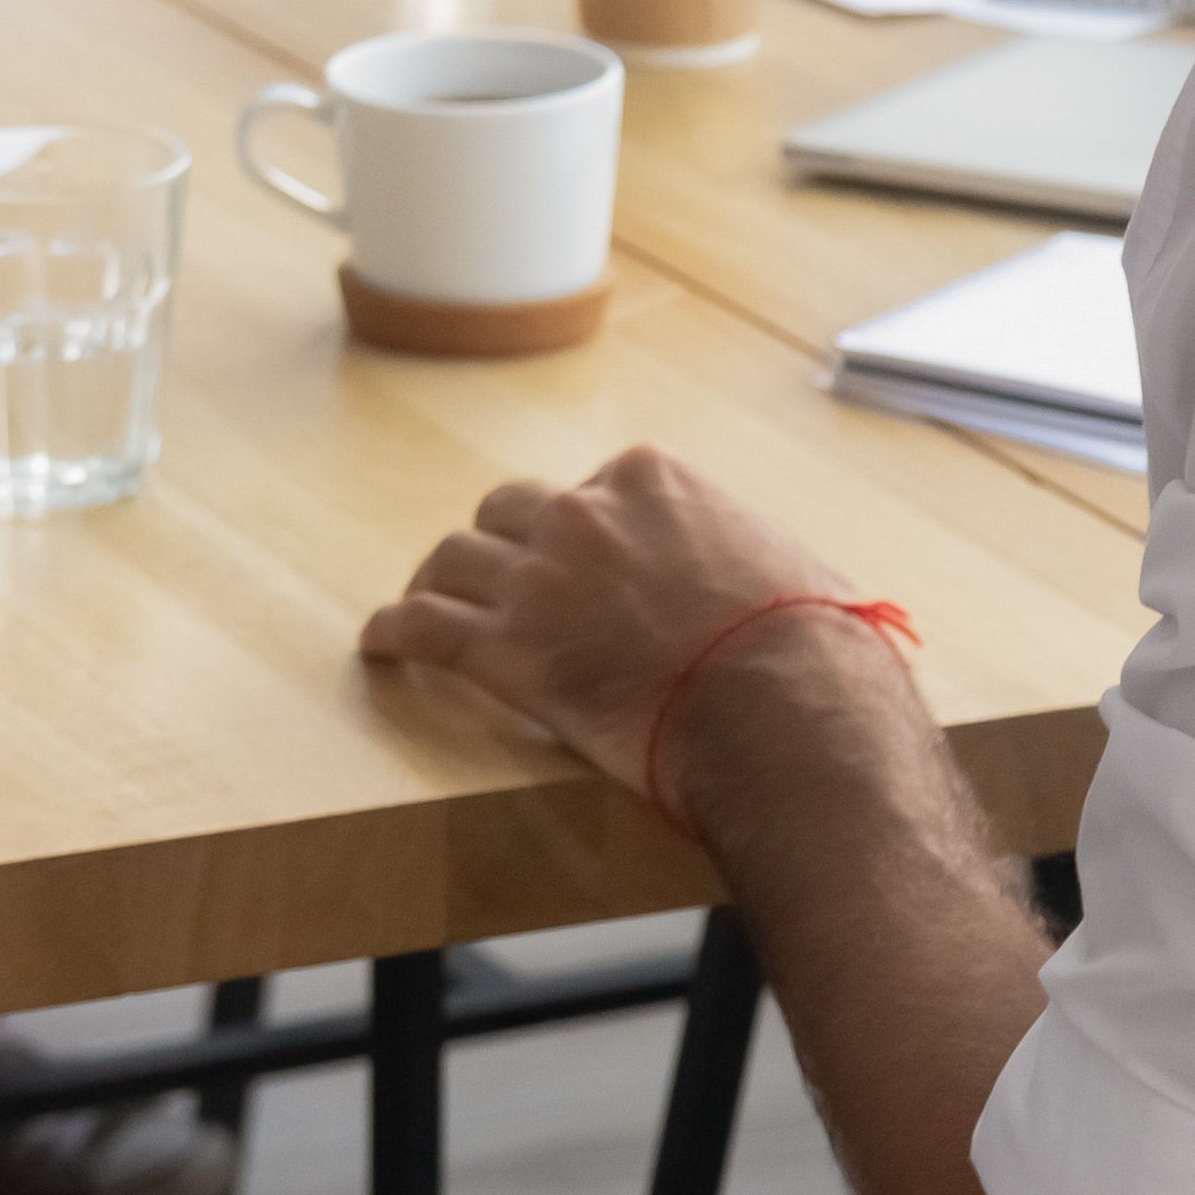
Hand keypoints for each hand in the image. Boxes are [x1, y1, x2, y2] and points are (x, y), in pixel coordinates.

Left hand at [361, 447, 893, 812]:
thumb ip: (759, 562)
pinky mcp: (506, 651)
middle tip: (498, 581)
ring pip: (455, 559)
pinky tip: (380, 644)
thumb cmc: (814, 654)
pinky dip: (394, 631)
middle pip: (511, 512)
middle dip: (503, 546)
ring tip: (425, 603)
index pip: (594, 489)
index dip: (583, 533)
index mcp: (652, 480)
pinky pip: (422, 627)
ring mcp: (538, 579)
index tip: (582, 565)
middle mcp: (585, 514)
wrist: (787, 714)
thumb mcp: (799, 572)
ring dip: (440, 583)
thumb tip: (795, 591)